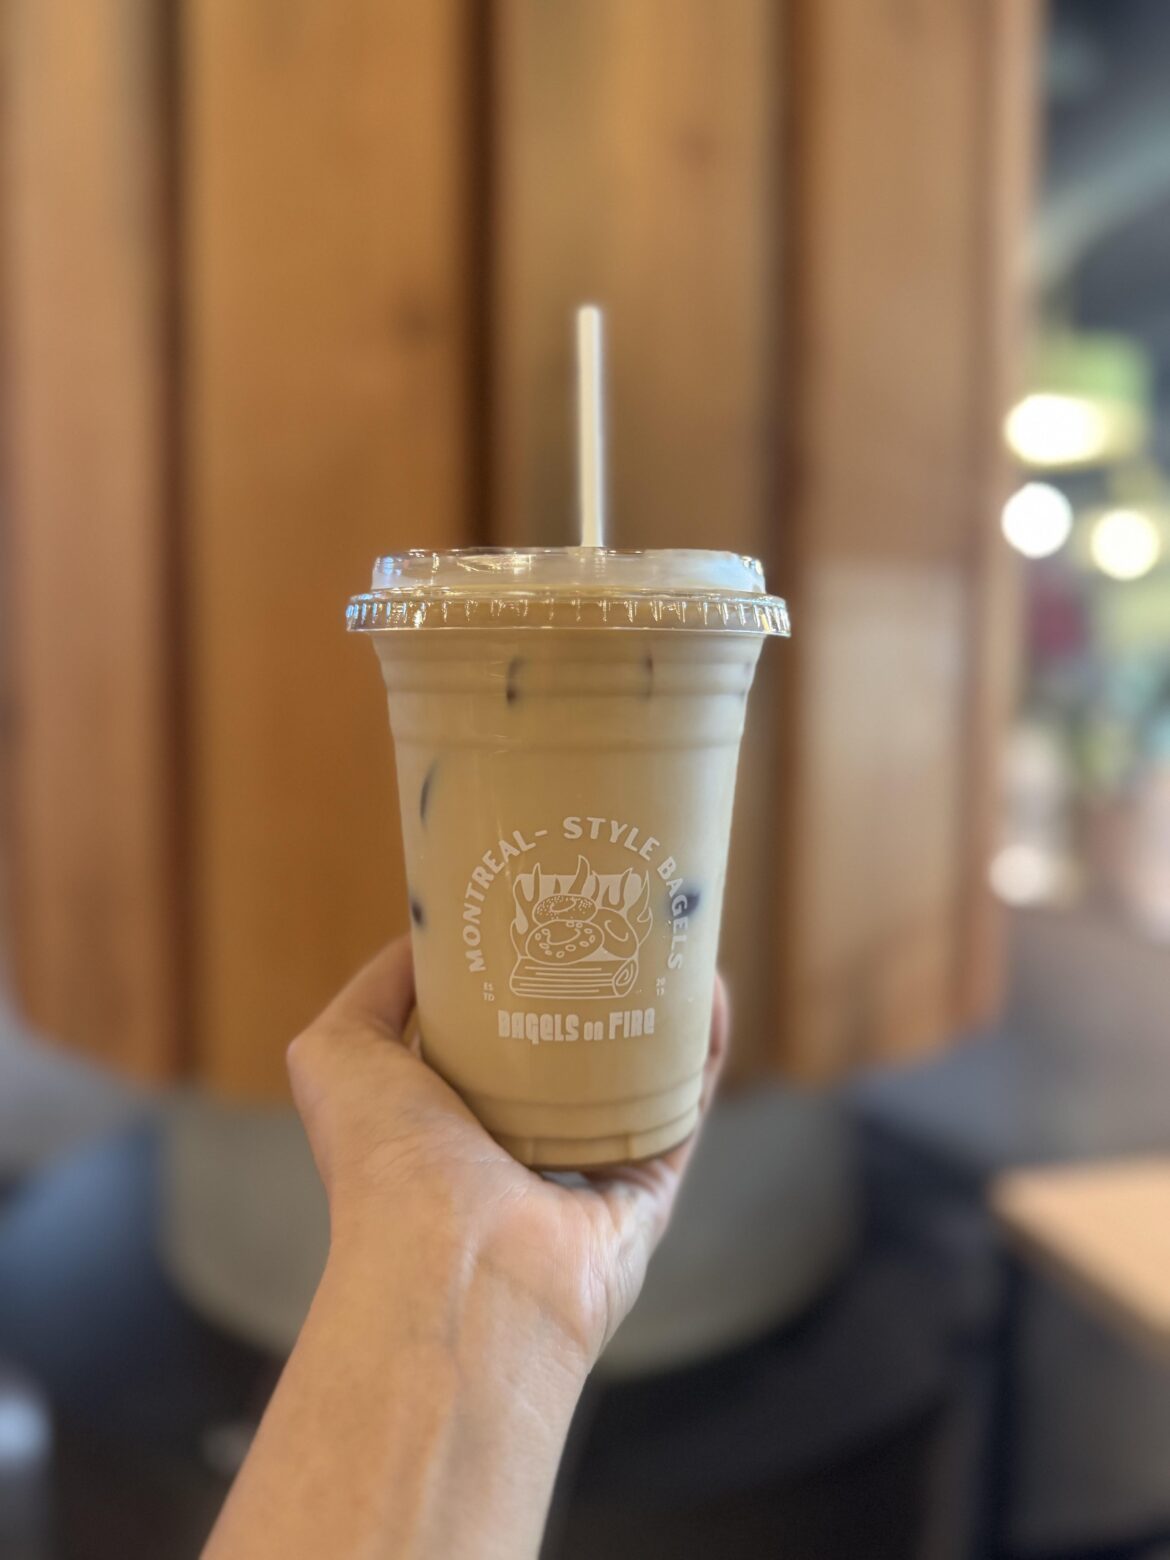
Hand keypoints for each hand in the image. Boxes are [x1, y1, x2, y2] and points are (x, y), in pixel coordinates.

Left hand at [286, 935, 728, 1373]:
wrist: (456, 1264)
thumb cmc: (386, 1159)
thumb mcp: (339, 1052)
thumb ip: (374, 990)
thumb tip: (427, 934)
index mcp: (446, 1119)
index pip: (490, 1035)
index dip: (516, 970)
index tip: (543, 906)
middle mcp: (516, 1149)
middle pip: (570, 1053)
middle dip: (595, 985)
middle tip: (618, 914)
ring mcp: (584, 1173)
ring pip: (637, 1078)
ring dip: (660, 1012)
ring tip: (673, 940)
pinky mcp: (646, 1193)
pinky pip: (685, 1111)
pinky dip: (703, 1052)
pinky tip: (709, 990)